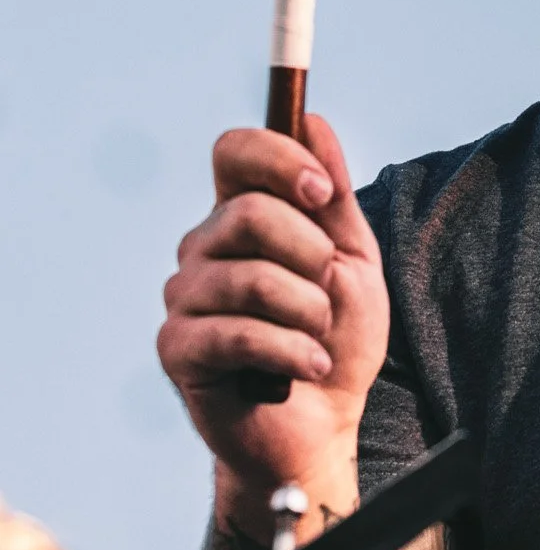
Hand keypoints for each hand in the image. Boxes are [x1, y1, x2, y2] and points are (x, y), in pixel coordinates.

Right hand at [159, 115, 388, 514]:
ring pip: (252, 277)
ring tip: (318, 337)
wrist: (322, 427)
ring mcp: (184, 296)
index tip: (322, 194)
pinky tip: (309, 367)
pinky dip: (293, 351)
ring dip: (309, 312)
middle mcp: (202, 247)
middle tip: (329, 289)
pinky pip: (239, 332)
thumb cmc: (335, 340)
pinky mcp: (178, 348)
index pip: (235, 150)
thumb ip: (333, 196)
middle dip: (310, 252)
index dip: (279, 159)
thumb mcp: (352, 260)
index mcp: (241, 215)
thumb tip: (313, 121)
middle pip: (248, 212)